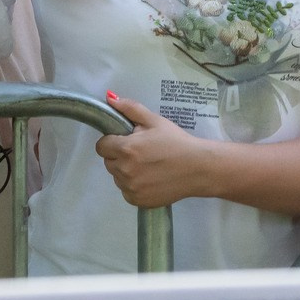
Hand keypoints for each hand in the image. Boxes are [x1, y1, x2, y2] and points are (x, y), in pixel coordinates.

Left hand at [98, 93, 223, 207]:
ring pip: (117, 177)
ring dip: (126, 171)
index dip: (112, 141)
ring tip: (148, 165)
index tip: (126, 140)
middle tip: (141, 152)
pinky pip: (126, 191)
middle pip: (109, 162)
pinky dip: (133, 186)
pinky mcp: (136, 201)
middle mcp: (124, 171)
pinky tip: (150, 178)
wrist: (197, 168)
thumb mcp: (155, 121)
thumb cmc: (176, 141)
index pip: (102, 146)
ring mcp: (130, 188)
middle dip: (120, 156)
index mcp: (126, 149)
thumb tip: (109, 98)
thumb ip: (130, 109)